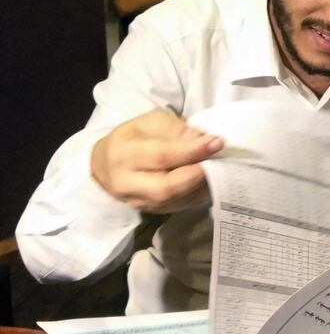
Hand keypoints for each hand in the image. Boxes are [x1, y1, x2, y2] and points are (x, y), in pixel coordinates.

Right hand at [90, 110, 223, 213]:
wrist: (105, 163)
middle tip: (221, 162)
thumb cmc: (134, 136)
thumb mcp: (152, 122)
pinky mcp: (150, 211)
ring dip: (200, 187)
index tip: (218, 142)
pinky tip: (212, 184)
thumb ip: (177, 130)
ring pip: (173, 201)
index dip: (192, 150)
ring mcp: (137, 201)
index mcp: (123, 153)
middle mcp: (126, 182)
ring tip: (221, 172)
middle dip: (197, 175)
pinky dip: (197, 196)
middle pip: (166, 187)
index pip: (161, 155)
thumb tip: (206, 140)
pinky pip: (178, 207)